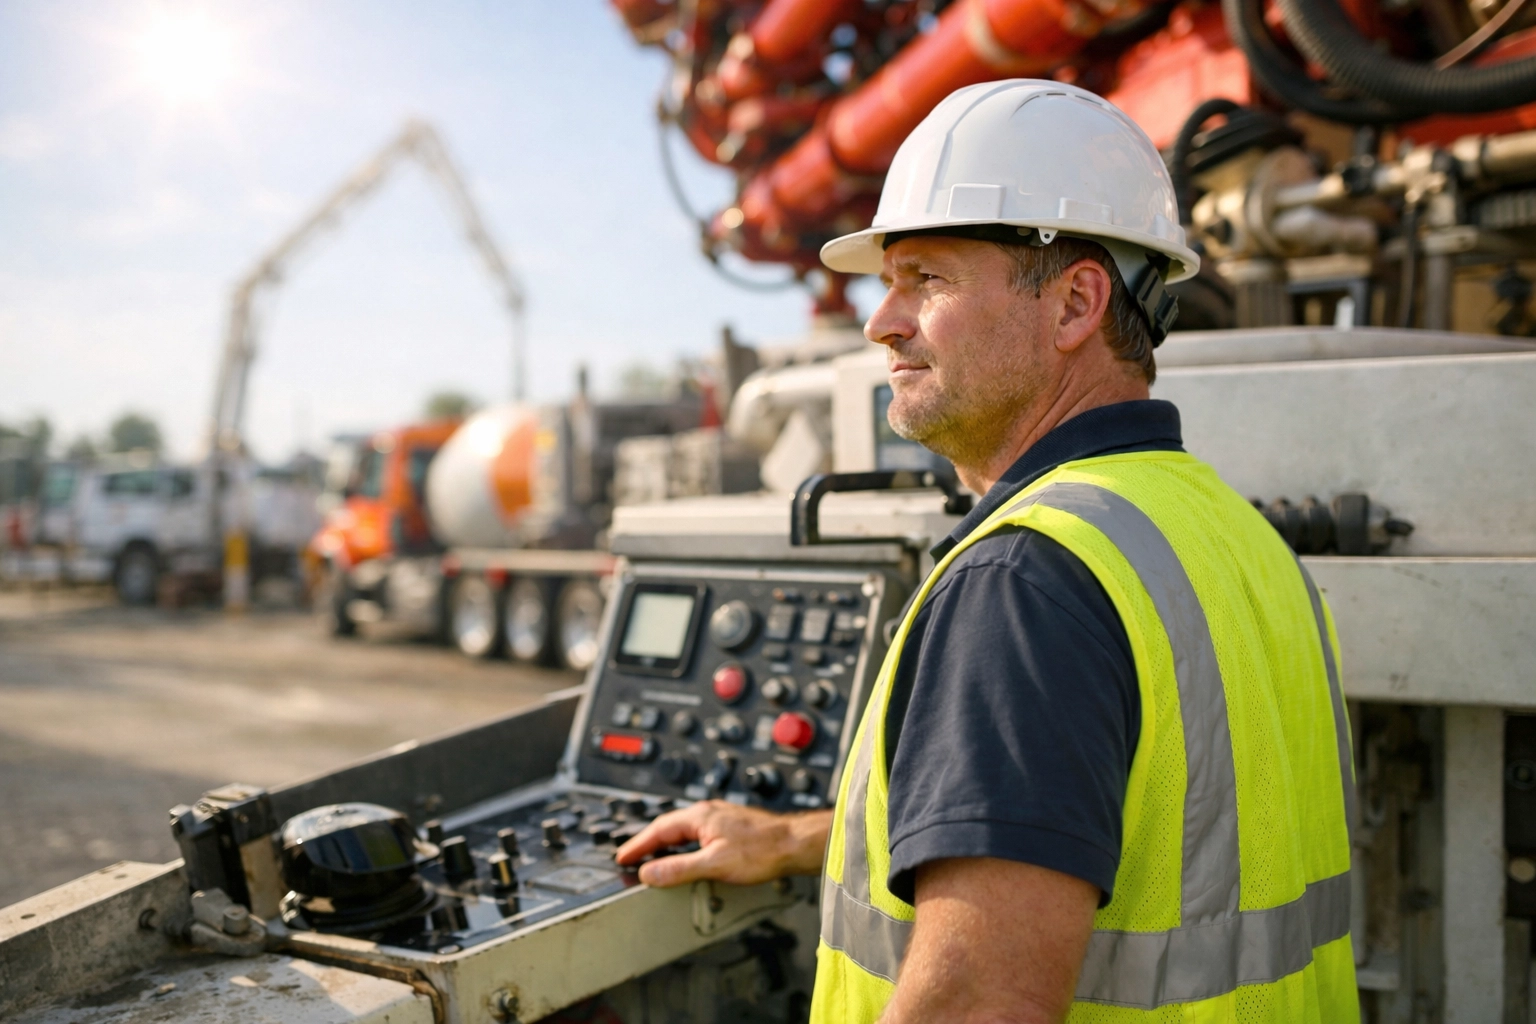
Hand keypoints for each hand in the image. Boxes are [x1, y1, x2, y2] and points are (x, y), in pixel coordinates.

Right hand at [614, 801, 831, 887]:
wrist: (794, 844)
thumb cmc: (763, 850)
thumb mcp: (715, 864)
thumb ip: (679, 869)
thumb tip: (649, 872)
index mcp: (700, 816)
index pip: (658, 829)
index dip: (638, 844)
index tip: (622, 857)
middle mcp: (708, 812)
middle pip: (669, 826)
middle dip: (648, 842)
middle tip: (631, 858)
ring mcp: (720, 818)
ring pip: (683, 830)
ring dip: (665, 844)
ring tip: (653, 859)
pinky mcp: (730, 828)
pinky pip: (696, 834)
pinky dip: (683, 845)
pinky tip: (687, 856)